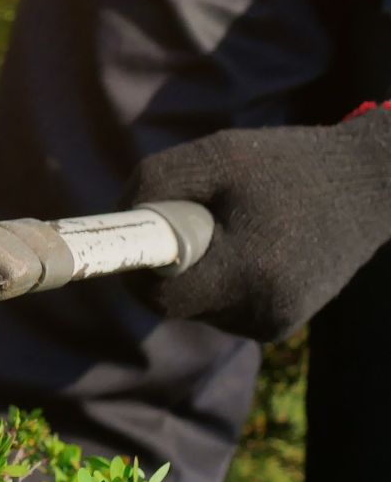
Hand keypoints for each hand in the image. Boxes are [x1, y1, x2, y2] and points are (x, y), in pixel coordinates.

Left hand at [129, 113, 390, 341]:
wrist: (372, 186)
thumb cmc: (289, 165)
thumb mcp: (218, 156)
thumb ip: (155, 184)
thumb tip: (117, 221)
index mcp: (248, 273)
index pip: (161, 297)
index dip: (140, 271)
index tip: (139, 241)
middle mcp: (262, 312)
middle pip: (177, 305)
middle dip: (172, 269)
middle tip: (197, 223)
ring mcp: (273, 325)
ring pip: (201, 309)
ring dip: (199, 275)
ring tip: (237, 231)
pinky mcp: (281, 326)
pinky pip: (226, 309)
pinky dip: (224, 282)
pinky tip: (255, 250)